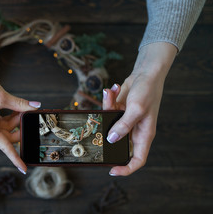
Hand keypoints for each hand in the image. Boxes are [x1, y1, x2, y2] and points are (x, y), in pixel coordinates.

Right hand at [0, 66, 39, 173]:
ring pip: (5, 127)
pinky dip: (10, 115)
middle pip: (7, 136)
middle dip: (20, 129)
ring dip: (16, 120)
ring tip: (24, 110)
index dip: (15, 158)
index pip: (5, 146)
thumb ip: (20, 104)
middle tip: (31, 120)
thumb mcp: (3, 97)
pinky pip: (1, 120)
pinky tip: (17, 108)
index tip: (24, 168)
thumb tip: (36, 107)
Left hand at [102, 42, 176, 175]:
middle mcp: (134, 130)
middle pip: (118, 141)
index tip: (112, 170)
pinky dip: (107, 100)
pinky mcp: (119, 111)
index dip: (126, 168)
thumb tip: (112, 139)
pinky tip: (112, 89)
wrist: (145, 73)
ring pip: (109, 123)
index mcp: (144, 134)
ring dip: (107, 108)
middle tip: (97, 131)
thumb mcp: (136, 109)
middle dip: (107, 135)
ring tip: (111, 94)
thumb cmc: (147, 91)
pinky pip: (108, 111)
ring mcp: (125, 120)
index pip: (138, 159)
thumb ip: (124, 125)